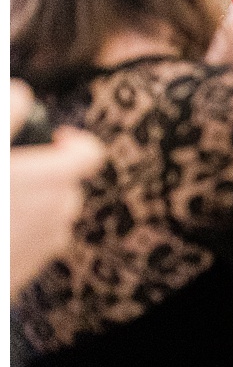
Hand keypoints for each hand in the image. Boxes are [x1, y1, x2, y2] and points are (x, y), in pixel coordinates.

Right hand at [10, 83, 106, 297]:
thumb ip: (7, 117)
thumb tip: (21, 94)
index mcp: (49, 180)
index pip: (90, 154)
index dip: (74, 142)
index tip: (53, 138)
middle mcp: (56, 214)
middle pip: (69, 185)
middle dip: (47, 174)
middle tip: (13, 171)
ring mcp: (42, 247)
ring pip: (53, 216)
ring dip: (34, 205)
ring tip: (3, 199)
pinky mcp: (24, 272)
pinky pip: (35, 245)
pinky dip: (21, 233)